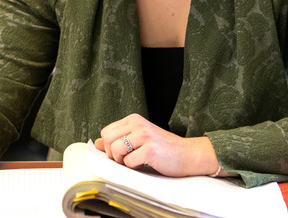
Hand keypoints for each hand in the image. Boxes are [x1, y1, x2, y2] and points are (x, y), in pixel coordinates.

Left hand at [95, 113, 221, 176]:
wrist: (188, 154)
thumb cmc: (164, 149)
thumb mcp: (140, 139)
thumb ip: (120, 139)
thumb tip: (99, 143)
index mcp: (134, 119)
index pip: (107, 131)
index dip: (110, 146)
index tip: (122, 153)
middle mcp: (138, 124)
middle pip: (108, 139)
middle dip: (113, 154)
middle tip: (127, 159)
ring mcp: (144, 136)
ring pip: (116, 150)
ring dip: (123, 161)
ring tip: (136, 161)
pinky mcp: (150, 150)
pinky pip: (129, 162)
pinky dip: (134, 167)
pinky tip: (146, 163)